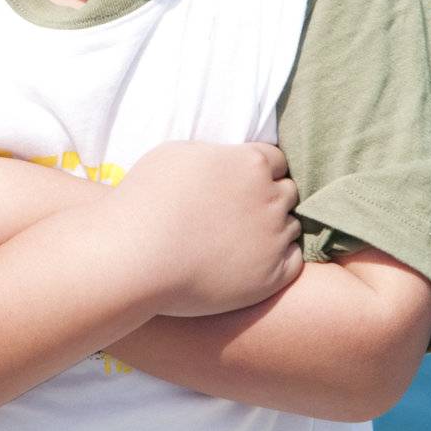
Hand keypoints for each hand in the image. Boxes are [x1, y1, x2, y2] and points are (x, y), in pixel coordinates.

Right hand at [111, 139, 303, 316]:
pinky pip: (294, 262)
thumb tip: (228, 160)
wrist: (136, 255)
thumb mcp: (179, 153)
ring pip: (291, 227)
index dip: (258, 171)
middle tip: (238, 212)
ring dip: (273, 229)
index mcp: (251, 163)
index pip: (276, 160)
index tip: (239, 184)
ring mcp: (274, 238)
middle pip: (287, 191)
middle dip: (268, 197)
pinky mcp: (272, 276)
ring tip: (238, 239)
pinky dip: (279, 259)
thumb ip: (215, 154)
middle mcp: (270, 197)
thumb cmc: (148, 199)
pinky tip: (251, 260)